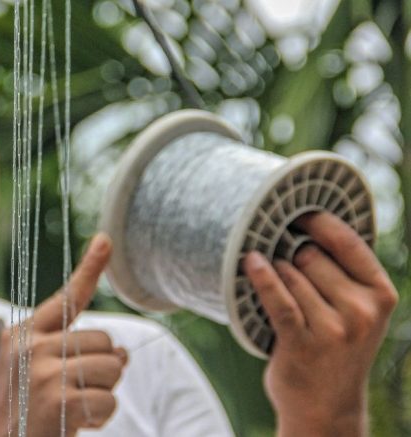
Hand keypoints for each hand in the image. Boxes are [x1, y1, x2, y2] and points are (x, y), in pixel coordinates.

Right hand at [0, 233, 127, 436]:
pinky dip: (101, 418)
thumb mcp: (35, 372)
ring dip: (104, 394)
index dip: (90, 268)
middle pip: (105, 340)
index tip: (107, 240)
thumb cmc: (22, 413)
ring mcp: (43, 371)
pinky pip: (108, 399)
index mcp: (24, 334)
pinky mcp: (57, 399)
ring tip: (74, 407)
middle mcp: (31, 346)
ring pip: (112, 367)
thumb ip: (74, 353)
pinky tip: (75, 424)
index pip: (67, 297)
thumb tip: (124, 352)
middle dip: (103, 369)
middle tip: (74, 392)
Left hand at [243, 212, 397, 436]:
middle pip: (309, 256)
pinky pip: (276, 298)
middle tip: (283, 265)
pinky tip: (250, 263)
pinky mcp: (302, 342)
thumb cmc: (335, 349)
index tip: (297, 209)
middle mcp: (362, 310)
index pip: (348, 242)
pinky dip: (261, 277)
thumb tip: (308, 224)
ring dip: (274, 273)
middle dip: (291, 256)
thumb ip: (344, 274)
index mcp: (380, 294)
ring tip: (275, 288)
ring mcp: (333, 329)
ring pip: (289, 275)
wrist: (325, 407)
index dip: (318, 220)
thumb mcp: (358, 311)